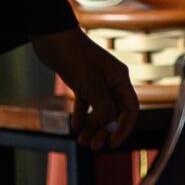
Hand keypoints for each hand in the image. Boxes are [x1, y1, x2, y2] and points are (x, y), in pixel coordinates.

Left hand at [30, 25, 138, 150]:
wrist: (53, 37)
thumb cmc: (75, 59)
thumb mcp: (91, 86)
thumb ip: (104, 109)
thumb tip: (112, 129)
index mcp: (120, 79)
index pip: (130, 109)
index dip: (124, 128)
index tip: (113, 144)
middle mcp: (111, 80)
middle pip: (114, 112)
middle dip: (105, 131)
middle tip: (93, 146)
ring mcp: (96, 80)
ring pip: (99, 109)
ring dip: (92, 126)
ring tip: (82, 142)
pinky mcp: (82, 79)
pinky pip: (86, 101)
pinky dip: (81, 114)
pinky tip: (74, 126)